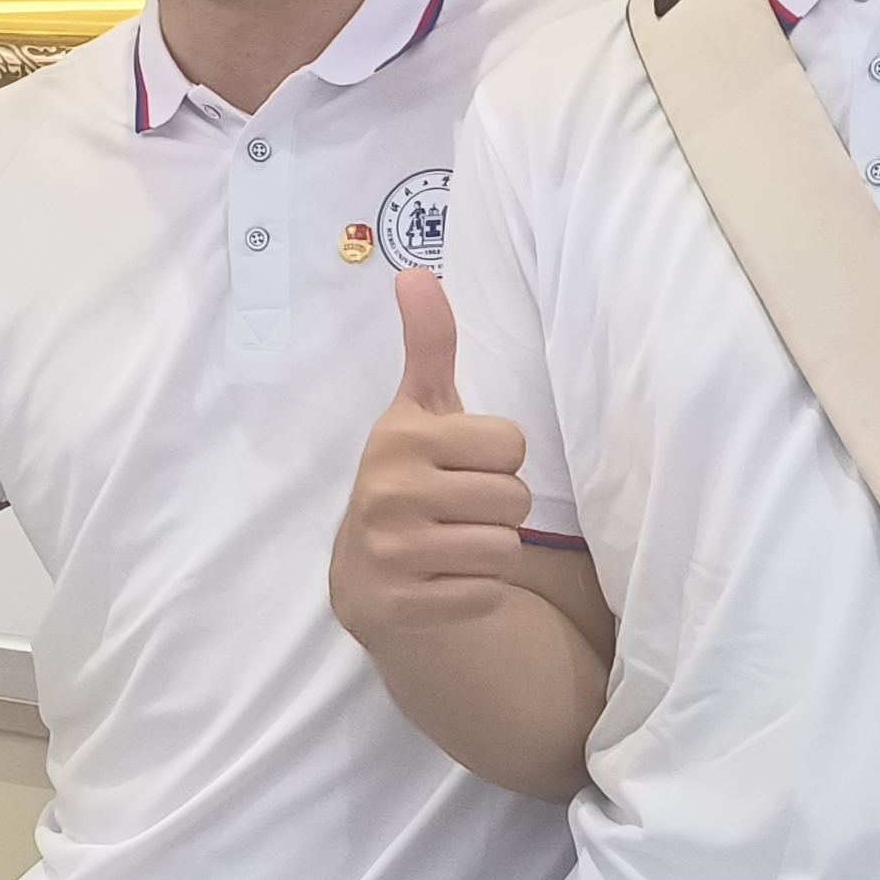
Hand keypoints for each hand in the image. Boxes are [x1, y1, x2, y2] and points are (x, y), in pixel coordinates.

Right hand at [330, 273, 535, 639]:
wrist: (364, 575)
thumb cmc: (409, 477)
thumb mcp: (418, 410)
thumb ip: (428, 345)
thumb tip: (415, 273)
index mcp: (400, 438)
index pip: (512, 444)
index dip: (498, 457)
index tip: (462, 463)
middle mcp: (390, 493)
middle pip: (515, 498)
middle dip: (498, 506)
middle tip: (459, 508)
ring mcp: (393, 553)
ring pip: (506, 549)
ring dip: (492, 550)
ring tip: (455, 542)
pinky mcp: (403, 605)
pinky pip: (487, 594)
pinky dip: (477, 590)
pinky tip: (444, 578)